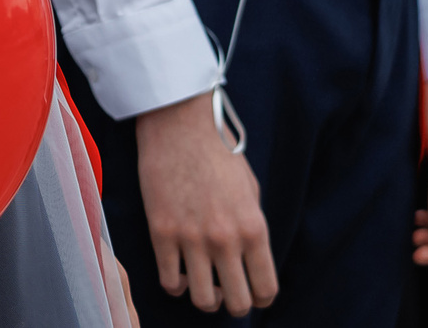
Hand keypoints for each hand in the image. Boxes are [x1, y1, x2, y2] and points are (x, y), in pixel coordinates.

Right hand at [136, 91, 275, 314]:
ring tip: (202, 283)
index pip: (266, 290)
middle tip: (226, 290)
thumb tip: (250, 257)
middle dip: (234, 303)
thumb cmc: (217, 151)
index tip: (252, 293)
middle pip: (237, 303)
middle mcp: (225, 240)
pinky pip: (170, 282)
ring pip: (202, 300)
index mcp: (254, 229)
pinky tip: (179, 272)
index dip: (261, 299)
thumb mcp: (250, 190)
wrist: (179, 123)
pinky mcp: (161, 232)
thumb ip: (252, 227)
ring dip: (205, 298)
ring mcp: (191, 238)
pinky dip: (176, 285)